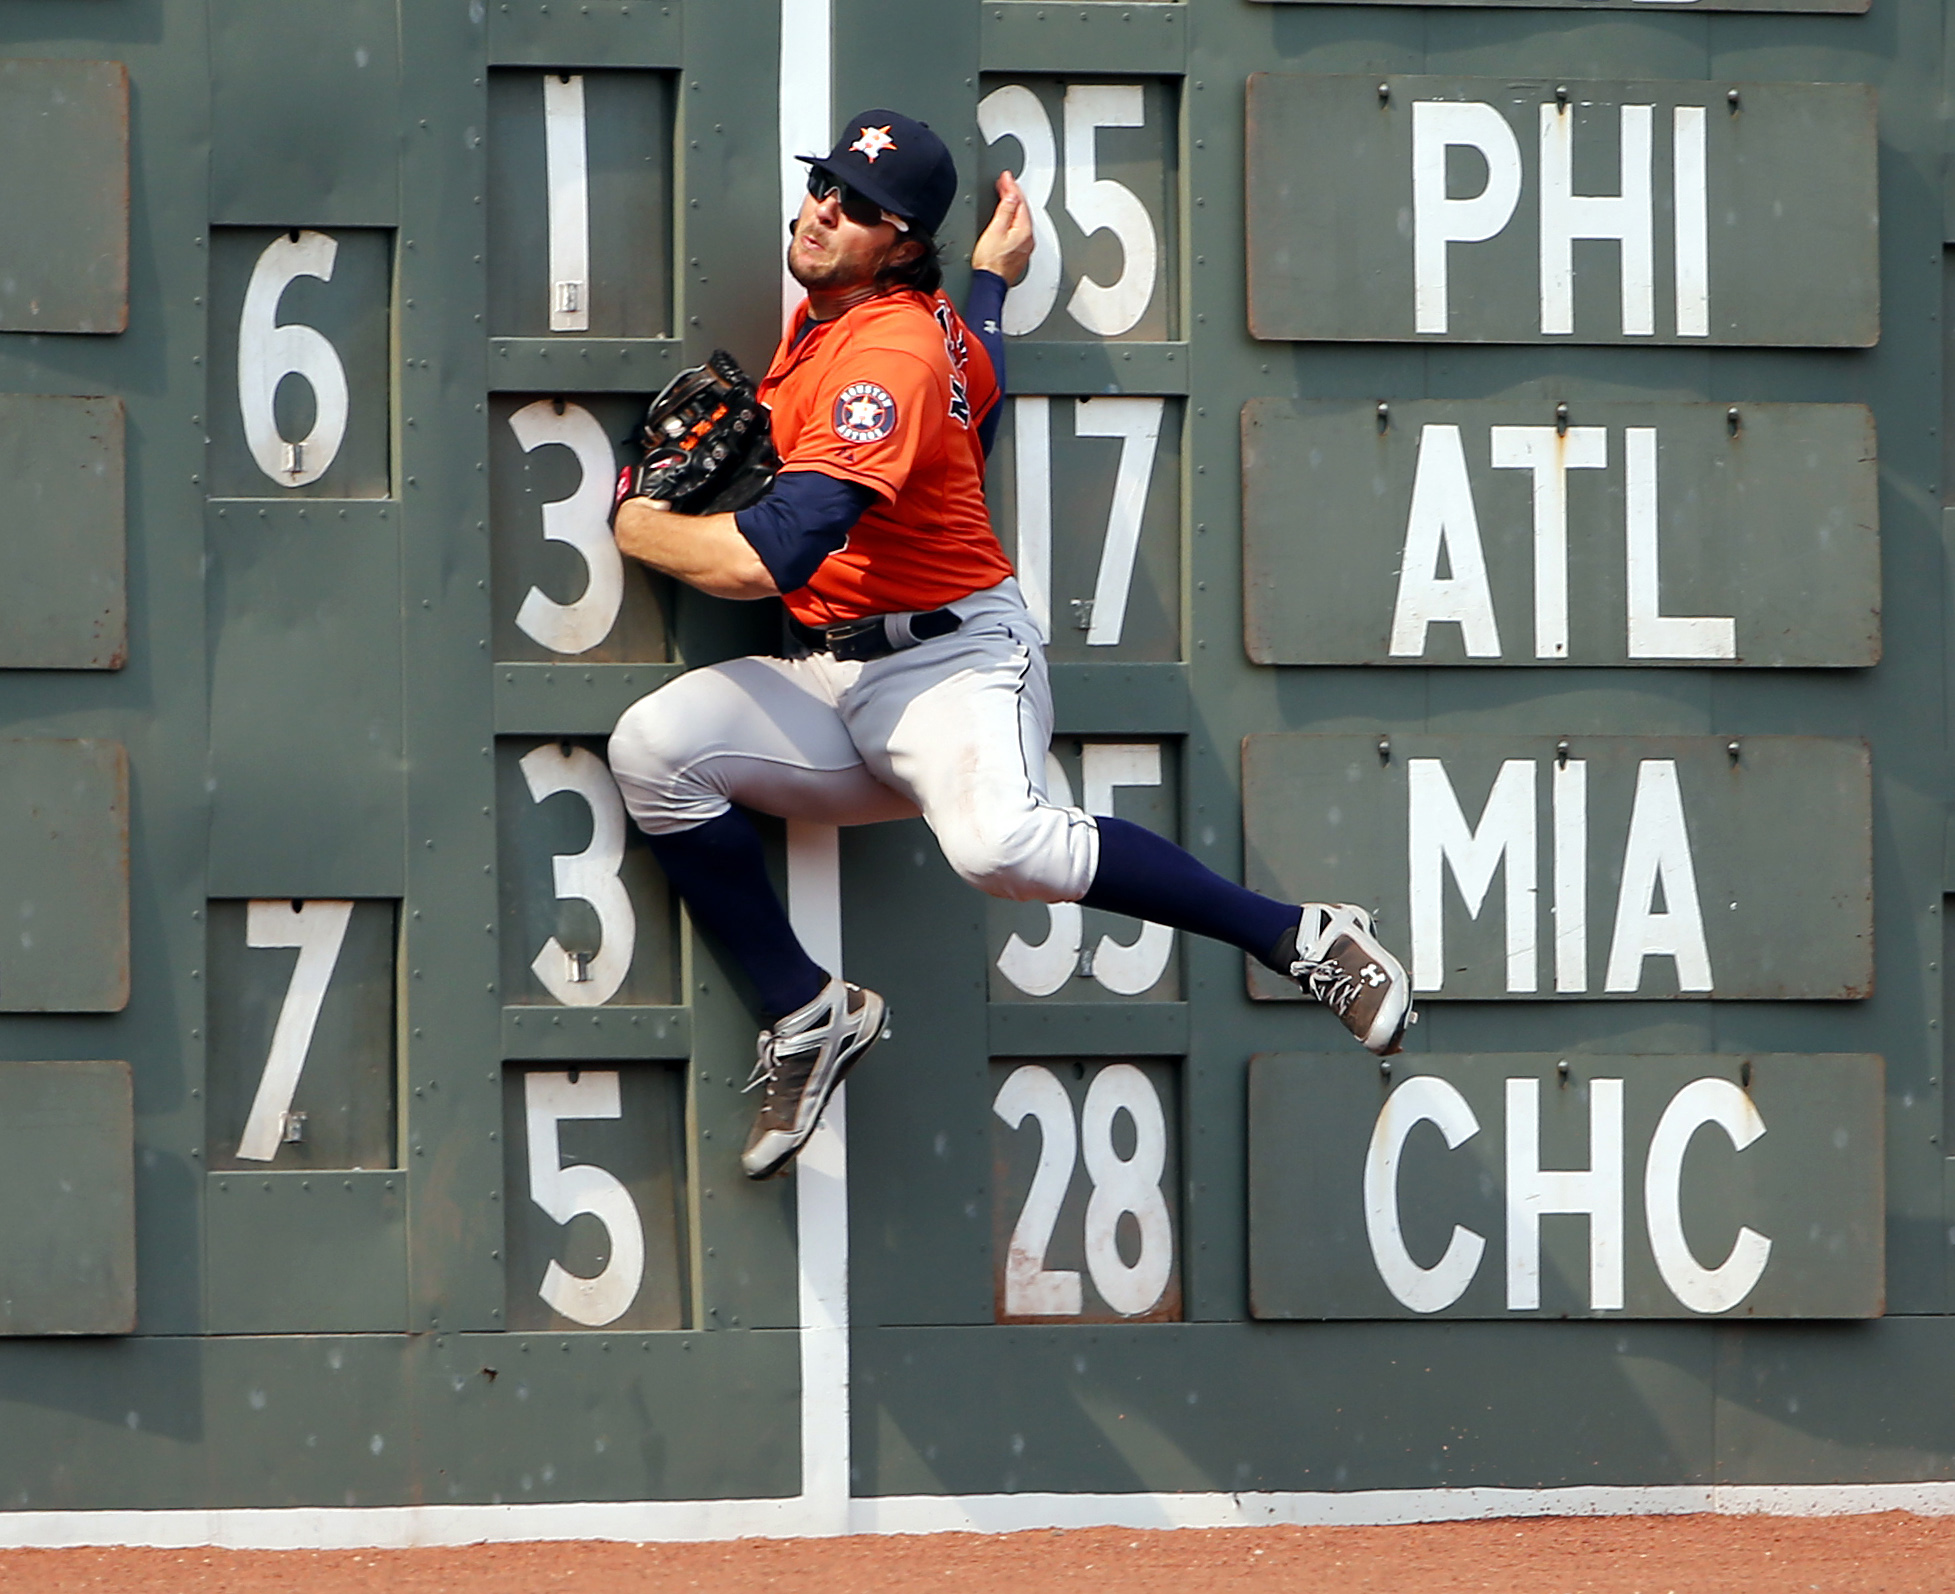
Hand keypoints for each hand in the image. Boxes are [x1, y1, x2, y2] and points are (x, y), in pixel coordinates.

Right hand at [972, 170, 1034, 287]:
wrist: (990, 284)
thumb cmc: (991, 262)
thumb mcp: (995, 230)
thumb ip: (1005, 210)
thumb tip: (1012, 194)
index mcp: (1024, 230)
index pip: (1020, 201)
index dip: (1012, 186)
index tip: (1005, 176)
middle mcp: (1028, 238)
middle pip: (1023, 209)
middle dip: (1014, 194)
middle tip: (1004, 182)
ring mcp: (1025, 246)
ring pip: (1021, 218)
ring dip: (1013, 205)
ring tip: (1005, 194)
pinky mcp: (1019, 252)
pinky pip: (1019, 229)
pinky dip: (1013, 218)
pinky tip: (1007, 215)